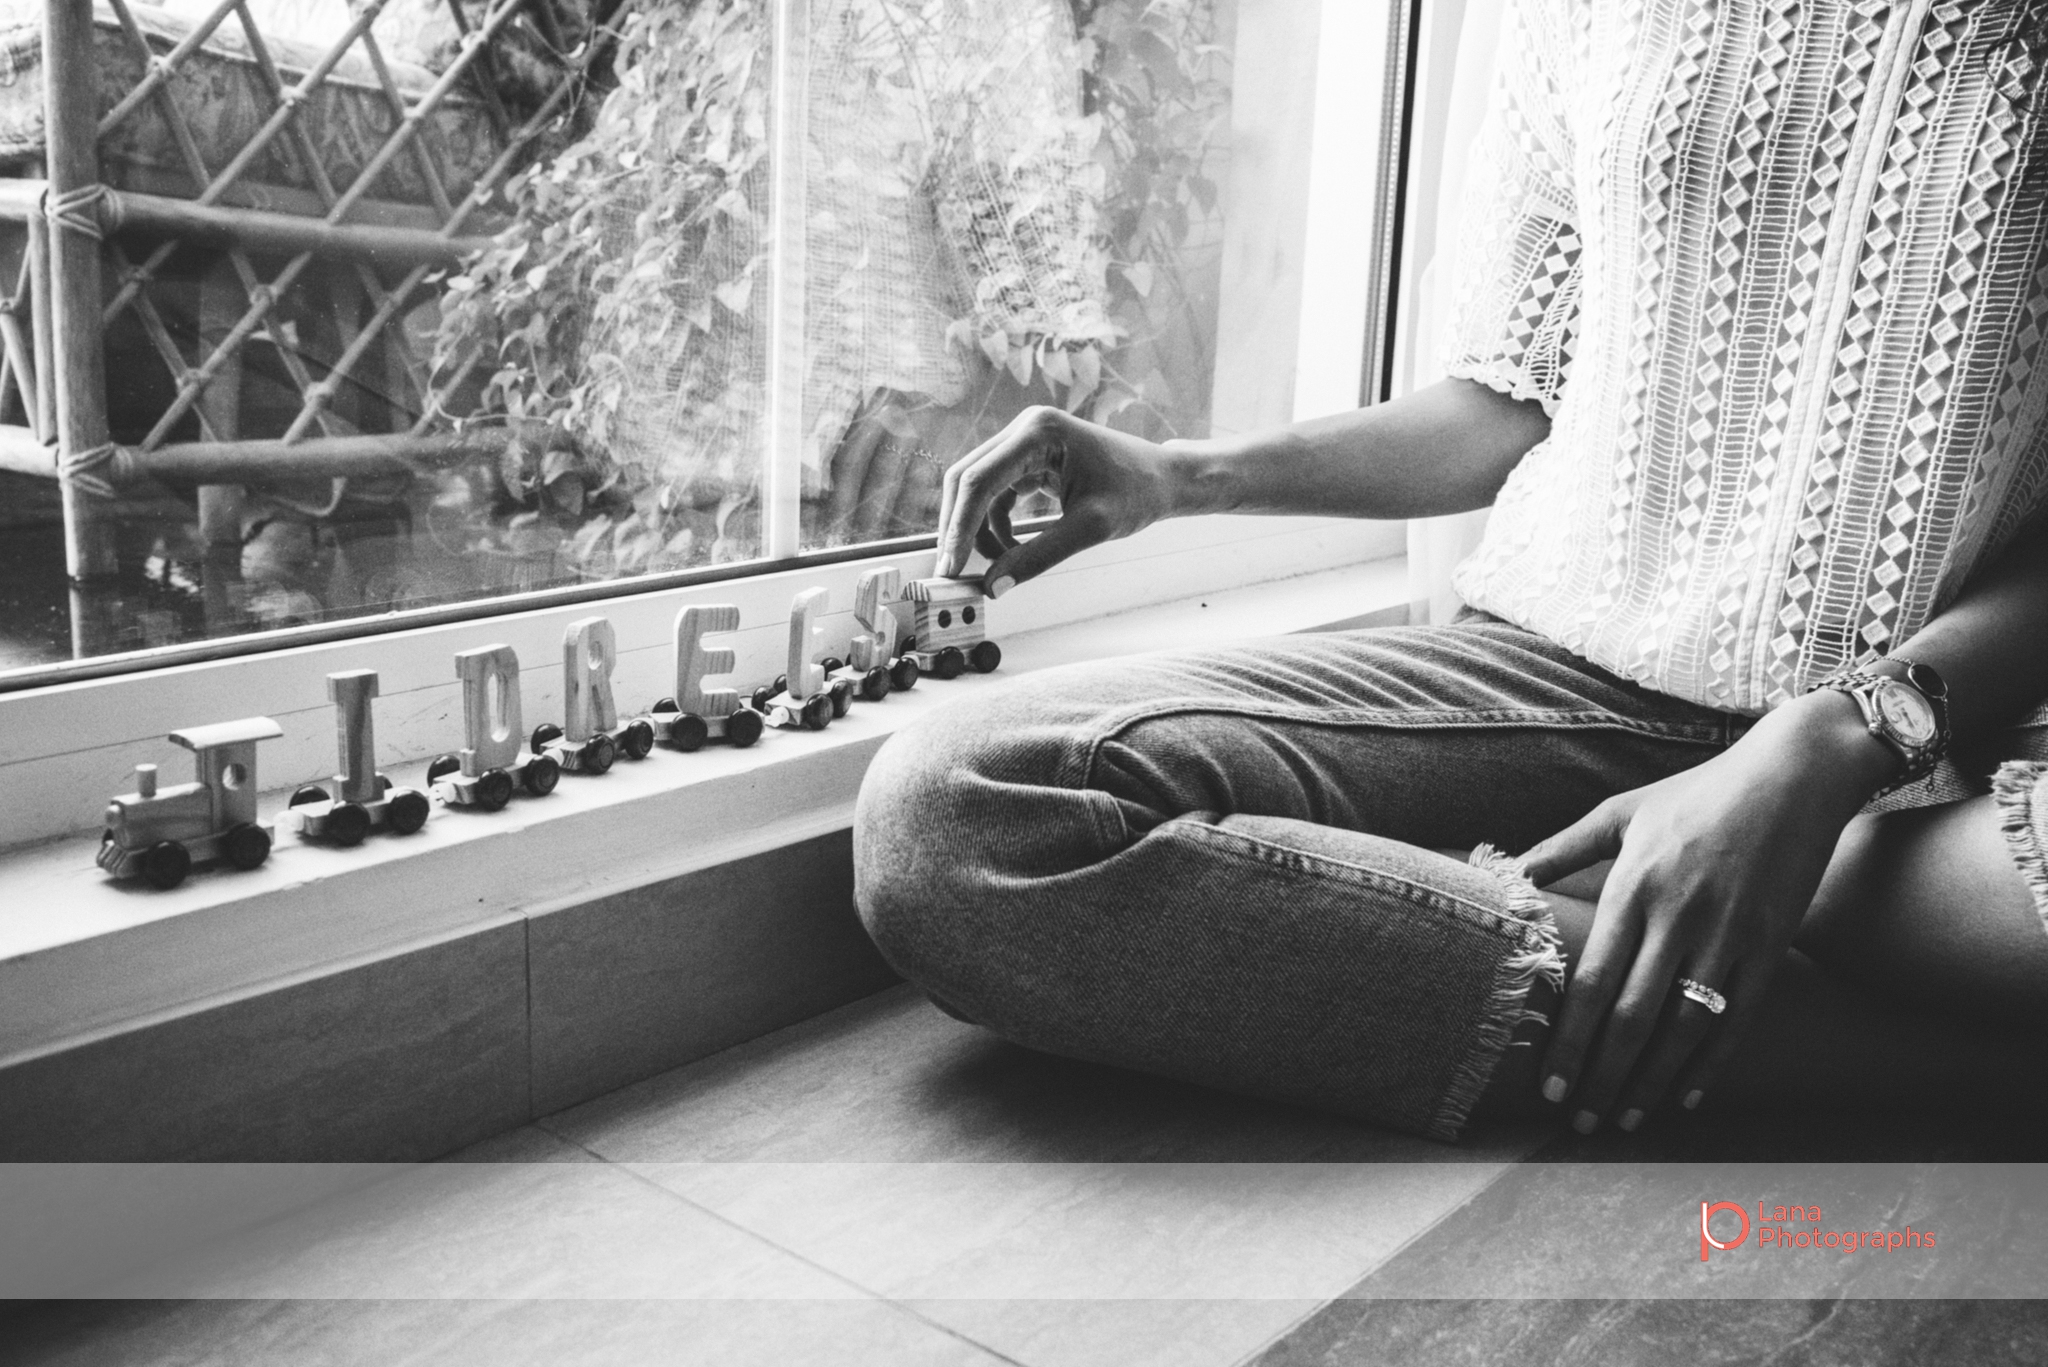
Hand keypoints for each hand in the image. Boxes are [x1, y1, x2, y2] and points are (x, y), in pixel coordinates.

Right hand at [935, 406, 1185, 592]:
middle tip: (954, 573)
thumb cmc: (1137, 493)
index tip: (950, 567)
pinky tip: (1010, 549)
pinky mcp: (1028, 457)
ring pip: (976, 488)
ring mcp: (1024, 440)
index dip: (958, 526)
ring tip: (999, 564)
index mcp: (1039, 433)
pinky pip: (995, 493)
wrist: (1164, 478)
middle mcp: (1025, 428)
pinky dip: (994, 524)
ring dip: (978, 529)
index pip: (978, 480)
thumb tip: (993, 587)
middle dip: (958, 528)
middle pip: (966, 479)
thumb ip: (1039, 557)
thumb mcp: (1090, 529)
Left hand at [1517, 691, 1898, 1131]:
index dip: (1569, 1041)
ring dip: (1651, 1082)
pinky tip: (1685, 1097)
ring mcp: (1729, 933)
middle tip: (1579, 1121)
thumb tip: (1513, 873)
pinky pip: (1739, 1018)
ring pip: (1684, 1029)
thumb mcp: (1623, 812)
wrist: (1793, 774)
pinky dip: (1711, 1064)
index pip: (1593, 982)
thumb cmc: (1697, 793)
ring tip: (1624, 1119)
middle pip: (1633, 1017)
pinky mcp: (1772, 944)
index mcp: (1633, 886)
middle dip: (1602, 1077)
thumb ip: (1565, 847)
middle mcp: (1678, 915)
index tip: (1547, 1085)